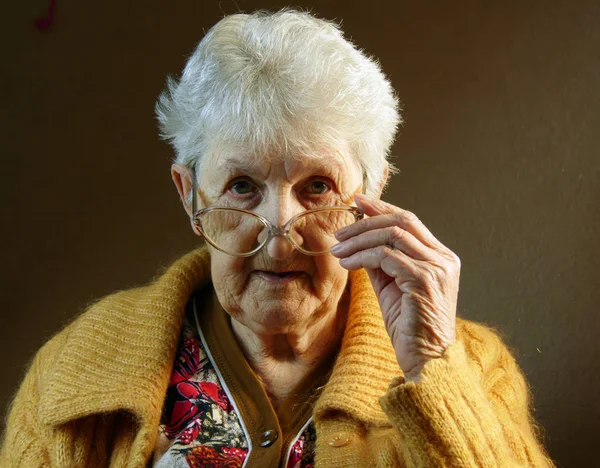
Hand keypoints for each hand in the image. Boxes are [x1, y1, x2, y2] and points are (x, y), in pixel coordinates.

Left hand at [331, 194, 459, 381]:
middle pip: (403, 221)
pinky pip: (386, 257)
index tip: (358, 202)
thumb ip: (381, 262)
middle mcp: (443, 259)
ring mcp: (437, 268)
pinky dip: (362, 256)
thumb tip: (359, 239)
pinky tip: (346, 263)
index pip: (410, 221)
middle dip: (367, 219)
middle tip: (341, 229)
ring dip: (359, 239)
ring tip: (337, 248)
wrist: (427, 362)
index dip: (382, 208)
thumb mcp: (392, 287)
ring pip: (392, 235)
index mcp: (440, 257)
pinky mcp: (424, 281)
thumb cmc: (409, 328)